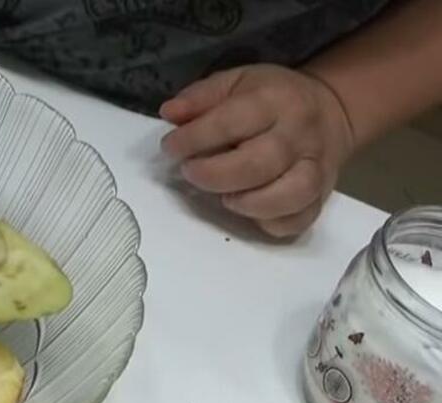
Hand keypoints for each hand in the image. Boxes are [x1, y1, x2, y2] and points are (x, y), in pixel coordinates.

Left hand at [159, 64, 354, 237]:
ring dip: (248, 204)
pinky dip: (272, 223)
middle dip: (215, 175)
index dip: (194, 138)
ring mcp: (316, 167)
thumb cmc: (270, 98)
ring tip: (224, 198)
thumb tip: (169, 113)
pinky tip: (249, 213)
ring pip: (290, 194)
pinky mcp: (322, 196)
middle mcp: (299, 135)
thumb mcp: (235, 82)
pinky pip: (300, 219)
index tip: (170, 148)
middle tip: (190, 173)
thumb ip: (201, 97)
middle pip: (260, 163)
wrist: (331, 109)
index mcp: (275, 101)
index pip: (232, 121)